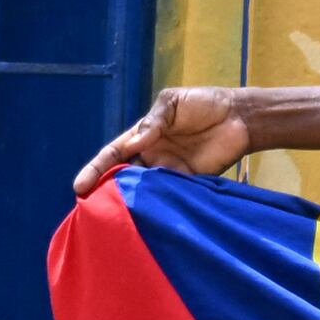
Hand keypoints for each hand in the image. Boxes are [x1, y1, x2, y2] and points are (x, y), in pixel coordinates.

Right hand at [74, 87, 257, 199]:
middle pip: (124, 177)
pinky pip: (170, 195)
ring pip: (145, 190)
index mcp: (143, 135)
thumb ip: (154, 121)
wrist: (239, 116)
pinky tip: (148, 213)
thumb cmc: (204, 103)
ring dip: (132, 201)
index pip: (113, 154)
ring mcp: (170, 171)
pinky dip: (159, 204)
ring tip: (115, 217)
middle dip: (107, 192)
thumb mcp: (173, 102)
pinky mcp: (189, 182)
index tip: (79, 187)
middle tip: (91, 210)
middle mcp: (152, 156)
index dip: (95, 170)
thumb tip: (135, 141)